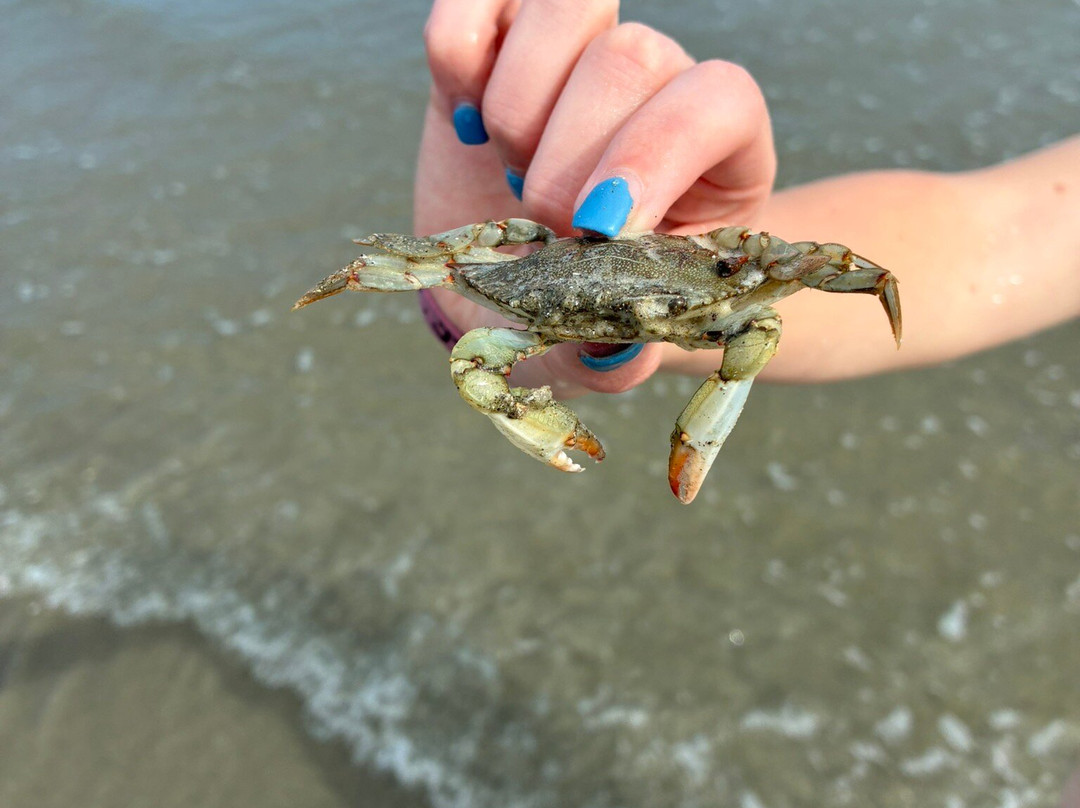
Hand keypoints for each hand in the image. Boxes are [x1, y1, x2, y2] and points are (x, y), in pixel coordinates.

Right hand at [416, 0, 775, 396]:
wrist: (521, 284)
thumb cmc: (581, 312)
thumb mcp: (604, 349)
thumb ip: (619, 358)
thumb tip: (614, 349)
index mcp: (718, 153)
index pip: (719, 100)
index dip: (655, 154)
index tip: (599, 230)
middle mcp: (659, 83)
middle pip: (629, 56)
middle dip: (567, 157)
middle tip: (541, 224)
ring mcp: (579, 52)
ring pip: (564, 6)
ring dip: (517, 108)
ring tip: (509, 167)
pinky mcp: (502, 40)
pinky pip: (475, 1)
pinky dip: (457, 60)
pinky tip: (466, 123)